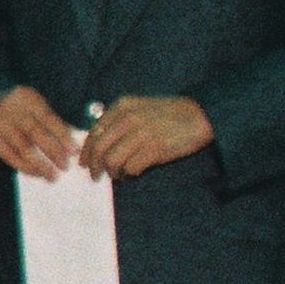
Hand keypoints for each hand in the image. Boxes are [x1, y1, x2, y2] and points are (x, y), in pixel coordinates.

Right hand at [0, 85, 78, 181]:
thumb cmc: (20, 107)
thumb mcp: (35, 105)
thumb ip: (52, 119)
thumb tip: (75, 139)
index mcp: (26, 98)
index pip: (48, 118)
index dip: (62, 135)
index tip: (75, 152)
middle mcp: (10, 109)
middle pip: (35, 132)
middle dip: (53, 151)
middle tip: (65, 166)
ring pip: (22, 147)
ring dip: (40, 164)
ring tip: (53, 176)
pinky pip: (9, 156)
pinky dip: (25, 167)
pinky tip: (37, 173)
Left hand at [82, 94, 213, 178]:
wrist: (199, 115)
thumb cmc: (169, 114)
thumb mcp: (139, 108)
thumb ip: (119, 121)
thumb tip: (100, 144)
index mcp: (121, 107)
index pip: (94, 132)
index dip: (87, 151)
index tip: (85, 163)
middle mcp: (128, 119)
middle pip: (99, 148)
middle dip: (95, 166)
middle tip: (96, 176)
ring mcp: (141, 133)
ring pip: (112, 160)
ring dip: (112, 172)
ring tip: (118, 175)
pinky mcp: (154, 148)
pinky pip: (131, 167)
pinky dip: (128, 173)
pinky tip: (132, 173)